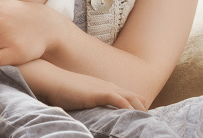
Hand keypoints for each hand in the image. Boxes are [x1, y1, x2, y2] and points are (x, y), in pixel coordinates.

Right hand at [19, 61, 147, 111]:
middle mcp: (108, 86)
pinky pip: (120, 100)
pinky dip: (129, 109)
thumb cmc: (62, 90)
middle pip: (134, 96)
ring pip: (131, 98)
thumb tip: (88, 113)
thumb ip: (87, 105)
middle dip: (144, 108)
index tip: (143, 117)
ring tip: (147, 122)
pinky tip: (134, 117)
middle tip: (151, 122)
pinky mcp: (99, 93)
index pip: (128, 95)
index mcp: (104, 87)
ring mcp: (104, 88)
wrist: (52, 79)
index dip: (137, 105)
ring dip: (140, 110)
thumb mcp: (79, 99)